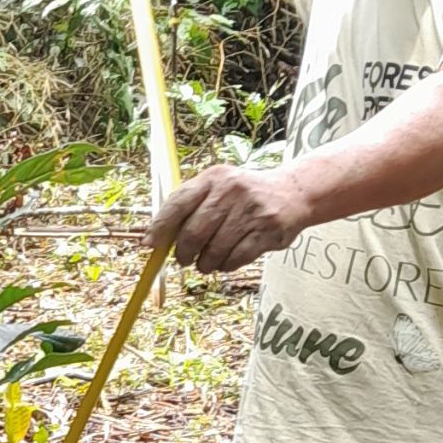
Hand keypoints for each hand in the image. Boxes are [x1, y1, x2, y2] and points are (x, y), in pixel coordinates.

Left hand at [143, 165, 309, 273]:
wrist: (293, 192)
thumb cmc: (244, 194)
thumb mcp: (218, 186)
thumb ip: (191, 205)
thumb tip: (157, 237)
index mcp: (214, 178)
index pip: (178, 202)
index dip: (159, 227)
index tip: (148, 244)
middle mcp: (232, 191)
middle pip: (195, 231)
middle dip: (183, 252)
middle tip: (183, 260)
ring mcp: (252, 211)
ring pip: (215, 249)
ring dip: (205, 263)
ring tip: (206, 263)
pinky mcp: (268, 231)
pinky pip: (236, 258)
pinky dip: (226, 265)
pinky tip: (225, 262)